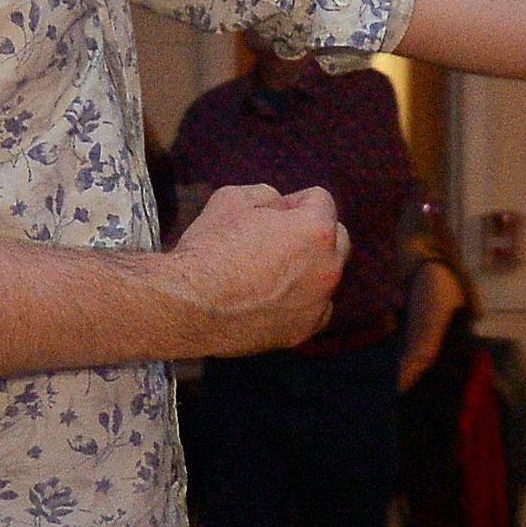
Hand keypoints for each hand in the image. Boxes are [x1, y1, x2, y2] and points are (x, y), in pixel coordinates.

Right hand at [156, 181, 344, 356]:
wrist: (189, 305)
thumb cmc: (210, 248)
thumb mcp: (232, 198)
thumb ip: (265, 194)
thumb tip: (277, 204)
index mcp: (316, 231)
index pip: (320, 200)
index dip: (291, 201)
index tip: (268, 214)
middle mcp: (327, 268)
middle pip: (336, 238)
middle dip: (312, 232)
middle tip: (274, 238)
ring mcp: (318, 304)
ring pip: (326, 276)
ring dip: (308, 267)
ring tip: (269, 270)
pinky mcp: (303, 331)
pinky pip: (315, 309)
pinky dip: (301, 301)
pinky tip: (272, 297)